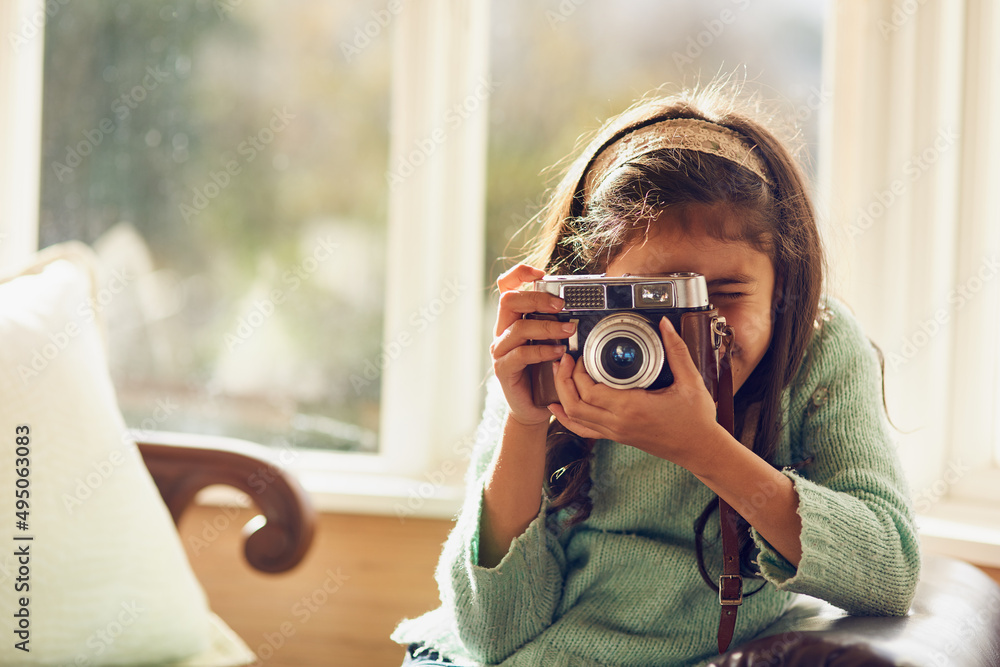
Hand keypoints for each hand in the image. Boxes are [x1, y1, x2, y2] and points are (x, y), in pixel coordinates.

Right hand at [490, 264, 576, 426]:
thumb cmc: (544, 371)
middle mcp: (503, 331)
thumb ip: (557, 322)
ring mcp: (501, 350)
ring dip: (547, 326)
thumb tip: (580, 303)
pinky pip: (522, 354)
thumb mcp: (552, 341)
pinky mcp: (504, 369)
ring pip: (518, 327)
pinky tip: (558, 352)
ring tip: (568, 330)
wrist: (534, 406)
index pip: (506, 287)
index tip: (540, 273)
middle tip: (561, 304)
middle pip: (509, 300)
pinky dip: (543, 350)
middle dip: (537, 298)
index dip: (519, 274)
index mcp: (512, 319)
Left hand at [548, 315, 728, 472]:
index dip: (577, 372)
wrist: (700, 449)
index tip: (580, 355)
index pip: (590, 391)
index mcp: (632, 408)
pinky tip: (556, 407)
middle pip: (575, 404)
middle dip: (564, 380)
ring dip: (563, 395)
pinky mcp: (616, 437)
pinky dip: (566, 419)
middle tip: (565, 359)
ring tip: (560, 373)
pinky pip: (583, 430)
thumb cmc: (697, 419)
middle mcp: (619, 423)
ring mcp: (615, 433)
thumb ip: (676, 351)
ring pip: (575, 418)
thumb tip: (665, 324)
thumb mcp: (691, 381)